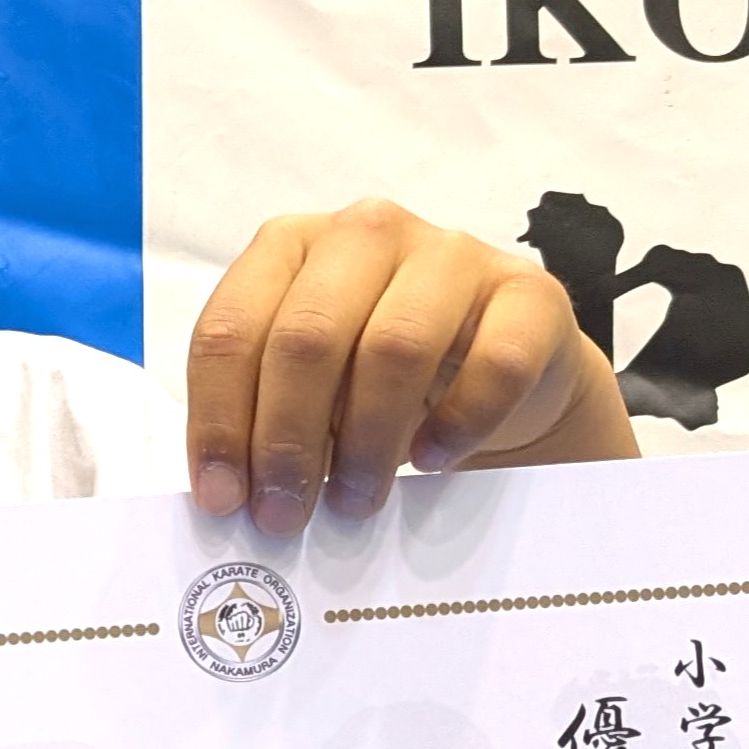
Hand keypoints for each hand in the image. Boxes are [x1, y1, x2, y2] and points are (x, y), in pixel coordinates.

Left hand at [187, 199, 636, 534]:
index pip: (230, 329)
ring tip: (354, 501)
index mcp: (290, 246)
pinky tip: (431, 460)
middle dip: (286, 440)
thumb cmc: (377, 377)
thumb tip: (230, 496)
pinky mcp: (529, 293)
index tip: (224, 498)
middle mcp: (365, 233)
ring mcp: (452, 254)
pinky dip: (458, 423)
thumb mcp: (307, 388)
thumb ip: (261, 419)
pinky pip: (494, 363)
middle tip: (286, 515)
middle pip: (306, 337)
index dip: (219, 419)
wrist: (500, 367)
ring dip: (366, 441)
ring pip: (394, 347)